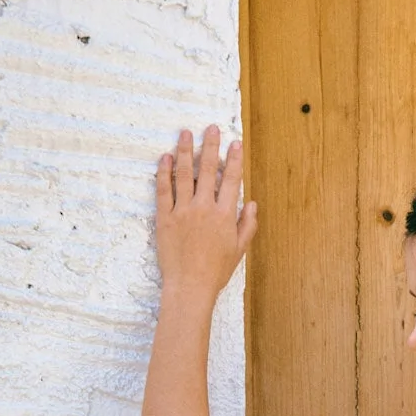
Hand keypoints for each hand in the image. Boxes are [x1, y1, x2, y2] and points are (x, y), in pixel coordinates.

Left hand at [155, 125, 257, 302]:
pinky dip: (164, 172)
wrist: (189, 287)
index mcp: (224, 215)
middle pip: (207, 170)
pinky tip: (165, 157)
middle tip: (210, 127)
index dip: (233, 159)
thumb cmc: (216, 272)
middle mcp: (204, 208)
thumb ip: (247, 225)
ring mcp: (182, 211)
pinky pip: (163, 189)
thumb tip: (252, 203)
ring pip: (184, 174)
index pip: (231, 180)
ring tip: (185, 133)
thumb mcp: (239, 250)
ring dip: (185, 151)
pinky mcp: (164, 218)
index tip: (235, 142)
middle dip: (210, 145)